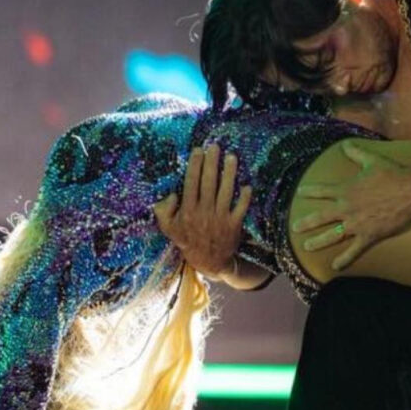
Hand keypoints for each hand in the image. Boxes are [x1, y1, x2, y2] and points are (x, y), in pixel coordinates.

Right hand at [153, 145, 252, 278]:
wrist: (209, 262)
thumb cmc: (188, 241)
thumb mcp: (169, 228)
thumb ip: (163, 211)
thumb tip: (171, 194)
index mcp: (188, 210)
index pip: (192, 183)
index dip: (195, 165)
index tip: (198, 150)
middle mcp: (204, 212)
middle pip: (209, 182)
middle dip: (212, 163)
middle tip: (216, 147)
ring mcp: (220, 218)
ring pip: (225, 192)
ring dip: (229, 173)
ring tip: (232, 158)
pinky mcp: (234, 225)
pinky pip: (240, 208)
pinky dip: (244, 198)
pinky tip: (247, 185)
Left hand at [292, 141, 410, 270]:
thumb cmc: (393, 173)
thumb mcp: (372, 160)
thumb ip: (356, 153)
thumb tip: (346, 144)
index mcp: (346, 190)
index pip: (322, 191)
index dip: (309, 192)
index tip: (300, 193)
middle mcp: (347, 208)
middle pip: (321, 217)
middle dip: (306, 222)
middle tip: (295, 227)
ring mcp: (357, 224)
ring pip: (332, 236)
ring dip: (318, 242)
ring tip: (307, 247)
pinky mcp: (369, 235)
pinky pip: (354, 250)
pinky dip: (344, 259)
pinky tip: (335, 267)